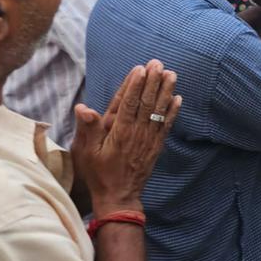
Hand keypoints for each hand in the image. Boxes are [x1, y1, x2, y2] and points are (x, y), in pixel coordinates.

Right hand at [71, 59, 180, 216]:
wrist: (118, 196)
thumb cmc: (98, 174)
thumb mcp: (86, 152)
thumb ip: (87, 129)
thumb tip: (83, 107)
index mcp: (118, 132)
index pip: (128, 103)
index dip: (135, 85)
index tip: (141, 69)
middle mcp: (136, 133)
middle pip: (146, 102)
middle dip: (153, 81)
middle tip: (158, 63)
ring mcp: (148, 139)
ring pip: (159, 111)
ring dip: (166, 91)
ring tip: (171, 74)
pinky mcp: (156, 146)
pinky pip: (166, 126)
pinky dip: (173, 111)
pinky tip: (178, 98)